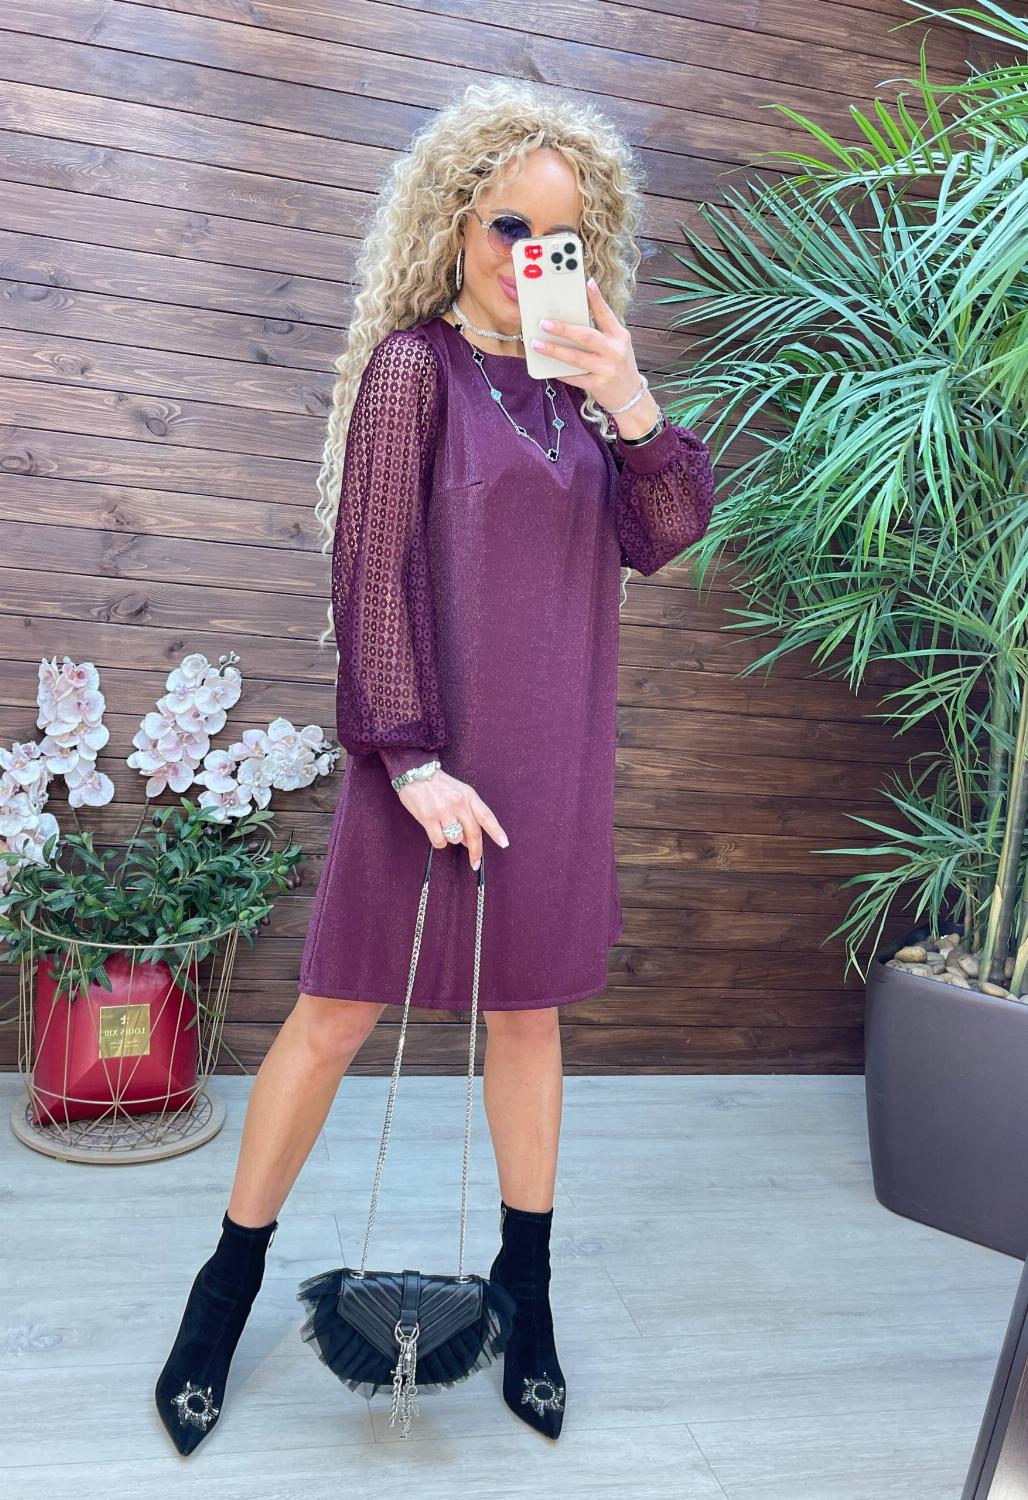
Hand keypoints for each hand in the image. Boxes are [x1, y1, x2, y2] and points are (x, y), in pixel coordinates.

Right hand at [396, 768, 508, 869]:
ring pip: (455, 839)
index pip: (486, 816)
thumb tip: (469, 840)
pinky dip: (438, 841)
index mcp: (469, 796)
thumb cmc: (438, 784)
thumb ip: (468, 814)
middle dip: (476, 851)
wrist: (415, 772)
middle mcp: (459, 803)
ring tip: (443, 825)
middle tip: (475, 863)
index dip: (496, 831)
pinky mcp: (429, 817)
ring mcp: (444, 810)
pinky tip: (434, 830)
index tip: (504, 843)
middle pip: (473, 833)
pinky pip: (440, 841)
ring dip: (451, 838)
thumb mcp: (460, 793)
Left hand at [529, 278, 655, 420]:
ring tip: (537, 344)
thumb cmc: (619, 366)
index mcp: (619, 336)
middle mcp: (614, 351)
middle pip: (586, 336)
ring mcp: (606, 369)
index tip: (587, 283)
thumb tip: (573, 319)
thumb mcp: (617, 345)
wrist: (630, 396)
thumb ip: (601, 332)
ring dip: (554, 351)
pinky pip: (574, 378)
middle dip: (563, 329)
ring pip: (576, 358)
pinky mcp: (598, 385)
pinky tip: (548, 367)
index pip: (606, 314)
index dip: (596, 299)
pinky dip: (560, 372)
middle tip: (544, 323)